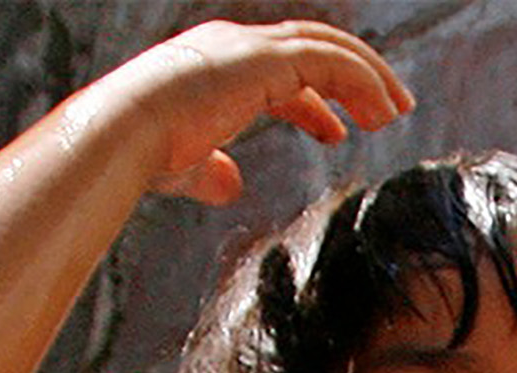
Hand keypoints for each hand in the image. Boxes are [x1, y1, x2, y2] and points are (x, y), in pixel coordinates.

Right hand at [82, 21, 412, 204]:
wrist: (120, 134)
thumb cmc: (142, 153)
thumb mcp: (185, 163)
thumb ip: (210, 171)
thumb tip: (230, 183)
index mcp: (213, 63)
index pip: (278, 68)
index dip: (314, 98)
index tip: (338, 130)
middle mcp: (232, 45)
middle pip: (310, 46)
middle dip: (354, 75)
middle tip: (389, 108)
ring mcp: (248, 47)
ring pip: (329, 47)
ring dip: (370, 77)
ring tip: (396, 112)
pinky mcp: (266, 59)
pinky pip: (333, 62)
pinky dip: (364, 82)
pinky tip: (382, 112)